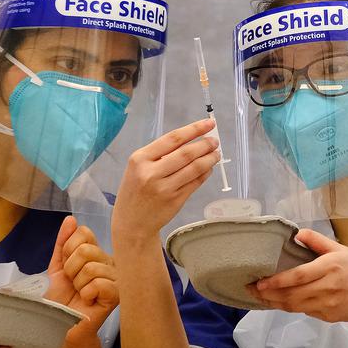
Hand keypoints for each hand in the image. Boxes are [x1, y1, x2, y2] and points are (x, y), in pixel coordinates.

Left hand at [46, 215, 118, 339]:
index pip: (84, 233)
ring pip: (91, 268)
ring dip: (78, 284)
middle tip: (73, 284)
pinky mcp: (119, 295)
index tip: (66, 268)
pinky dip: (87, 294)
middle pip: (86, 250)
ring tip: (81, 294)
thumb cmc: (60, 298)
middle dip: (71, 270)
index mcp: (97, 253)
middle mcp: (111, 262)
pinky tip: (89, 301)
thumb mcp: (57, 267)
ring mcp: (117, 278)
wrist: (61, 325)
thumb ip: (63, 242)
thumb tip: (71, 219)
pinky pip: (99, 283)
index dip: (68, 251)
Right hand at [112, 119, 219, 244]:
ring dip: (210, 159)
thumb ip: (158, 155)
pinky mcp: (175, 201)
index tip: (208, 123)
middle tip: (215, 141)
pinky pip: (196, 183)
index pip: (172, 139)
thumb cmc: (135, 192)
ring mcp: (164, 188)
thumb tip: (190, 140)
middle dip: (205, 144)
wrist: (131, 223)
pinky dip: (205, 173)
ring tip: (216, 154)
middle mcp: (151, 173)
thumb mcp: (137, 168)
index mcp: (140, 159)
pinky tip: (209, 169)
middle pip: (186, 153)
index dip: (194, 129)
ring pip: (195, 168)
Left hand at [249, 229, 347, 323]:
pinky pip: (305, 311)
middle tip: (251, 290)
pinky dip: (290, 307)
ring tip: (260, 297)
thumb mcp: (341, 249)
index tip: (259, 282)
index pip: (297, 276)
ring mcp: (328, 305)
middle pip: (291, 295)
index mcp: (329, 267)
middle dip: (268, 294)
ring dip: (275, 303)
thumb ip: (317, 241)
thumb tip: (296, 234)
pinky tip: (280, 302)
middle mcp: (327, 287)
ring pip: (294, 306)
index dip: (275, 281)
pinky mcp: (328, 317)